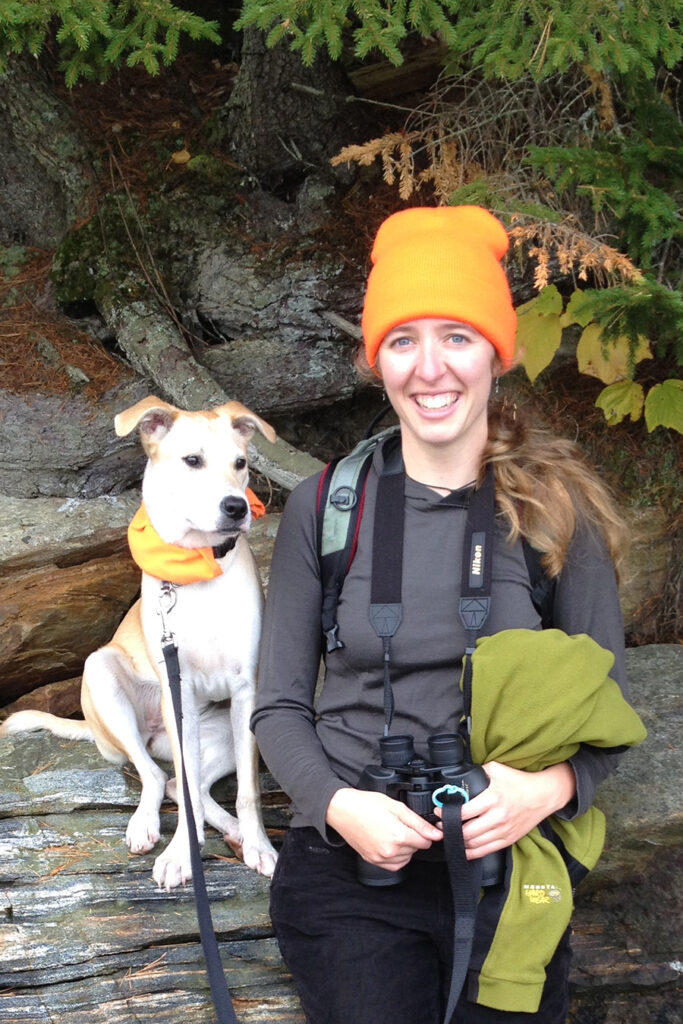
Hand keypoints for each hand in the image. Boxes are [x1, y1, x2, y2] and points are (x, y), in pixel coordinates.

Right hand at [326, 788, 442, 872]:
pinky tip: (390, 843)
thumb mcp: (396, 806)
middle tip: (399, 823)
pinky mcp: (373, 861)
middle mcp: (390, 851)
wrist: (343, 810)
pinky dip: (396, 856)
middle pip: (416, 849)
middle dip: (413, 837)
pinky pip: (394, 865)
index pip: (426, 842)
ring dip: (405, 847)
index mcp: (398, 835)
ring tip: (393, 831)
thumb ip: (418, 822)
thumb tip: (436, 834)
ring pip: (406, 858)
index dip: (424, 831)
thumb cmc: (366, 804)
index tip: (418, 825)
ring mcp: (380, 858)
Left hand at [435, 761, 575, 860]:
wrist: (543, 795)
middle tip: (441, 825)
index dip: (447, 814)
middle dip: (450, 830)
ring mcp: (503, 831)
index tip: (439, 811)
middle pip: (466, 832)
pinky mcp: (508, 839)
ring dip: (459, 842)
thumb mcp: (497, 769)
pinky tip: (463, 849)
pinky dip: (472, 852)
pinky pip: (485, 851)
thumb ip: (478, 773)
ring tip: (450, 835)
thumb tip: (461, 777)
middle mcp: (497, 817)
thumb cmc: (520, 781)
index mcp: (492, 799)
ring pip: (474, 844)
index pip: (464, 812)